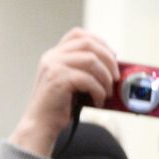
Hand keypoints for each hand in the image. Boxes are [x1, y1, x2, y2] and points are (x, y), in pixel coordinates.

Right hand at [9, 28, 119, 157]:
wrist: (42, 124)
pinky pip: (88, 79)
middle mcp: (52, 56)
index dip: (100, 42)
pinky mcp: (58, 79)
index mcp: (55, 54)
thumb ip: (87, 71)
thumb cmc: (61, 107)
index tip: (113, 57)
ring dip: (106, 78)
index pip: (78, 34)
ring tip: (107, 93)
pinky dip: (99, 91)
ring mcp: (54, 66)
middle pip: (88, 44)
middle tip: (116, 77)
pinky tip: (98, 102)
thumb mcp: (75, 83)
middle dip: (109, 59)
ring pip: (91, 60)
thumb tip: (116, 70)